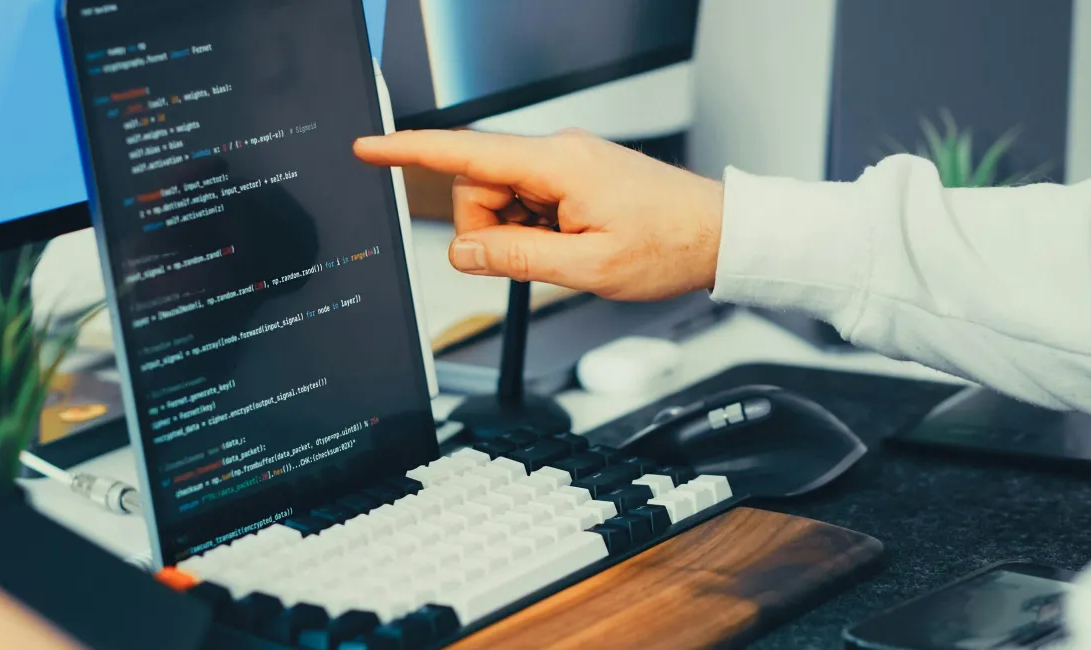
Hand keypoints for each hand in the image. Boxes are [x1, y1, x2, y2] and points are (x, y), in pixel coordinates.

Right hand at [354, 129, 724, 300]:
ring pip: (501, 200)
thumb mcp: (587, 268)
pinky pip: (527, 203)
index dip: (410, 152)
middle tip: (537, 262)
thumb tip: (462, 255)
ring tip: (568, 252)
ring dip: (516, 234)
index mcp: (556, 164)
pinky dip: (535, 229)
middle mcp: (556, 153)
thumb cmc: (669, 246)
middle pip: (479, 188)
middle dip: (488, 232)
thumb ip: (517, 259)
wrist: (721, 235)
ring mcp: (566, 164)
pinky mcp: (573, 177)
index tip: (369, 148)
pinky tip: (572, 243)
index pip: (466, 153)